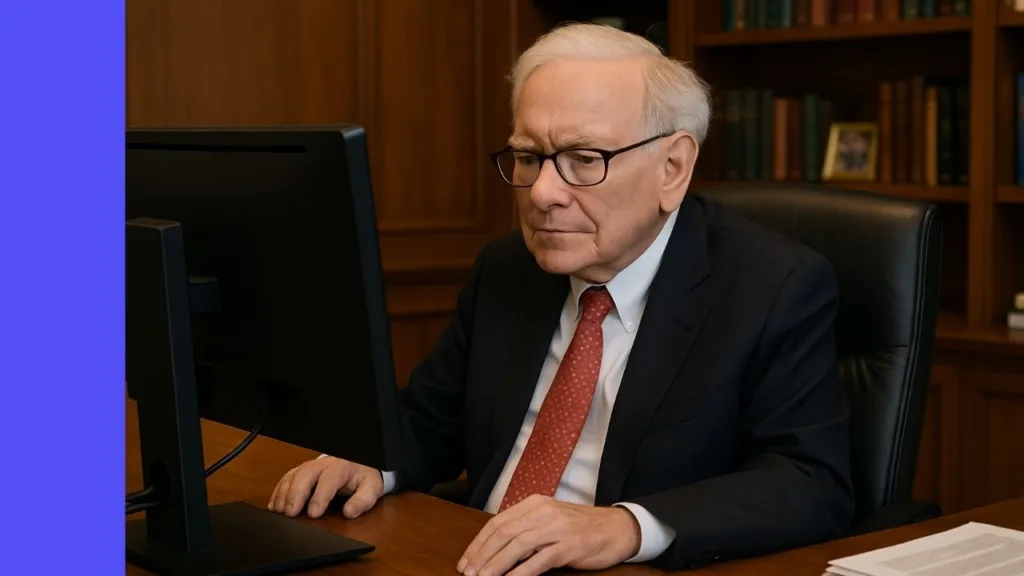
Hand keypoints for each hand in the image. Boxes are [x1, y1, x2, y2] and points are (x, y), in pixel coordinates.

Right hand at [267, 456, 383, 518]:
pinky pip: (286, 479)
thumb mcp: (371, 488)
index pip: (328, 480)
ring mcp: (309, 467)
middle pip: (305, 475)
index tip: (313, 514)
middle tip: (290, 513)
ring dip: (284, 493)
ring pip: (293, 476)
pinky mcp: (301, 472)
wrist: (357, 464)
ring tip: (279, 511)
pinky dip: (278, 492)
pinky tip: (274, 506)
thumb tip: (350, 512)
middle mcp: (322, 465)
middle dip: (295, 494)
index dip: (320, 497)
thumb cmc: (362, 477)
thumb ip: (363, 500)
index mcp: (341, 467)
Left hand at [457, 495, 641, 575]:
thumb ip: (525, 529)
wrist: (617, 528)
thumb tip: (494, 549)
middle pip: (504, 533)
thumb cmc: (580, 528)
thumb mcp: (549, 521)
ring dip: (497, 564)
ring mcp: (558, 528)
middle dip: (483, 555)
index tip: (466, 561)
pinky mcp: (570, 546)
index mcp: (535, 504)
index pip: (498, 522)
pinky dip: (522, 572)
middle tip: (468, 573)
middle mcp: (544, 512)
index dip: (479, 543)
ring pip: (519, 545)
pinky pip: (541, 560)